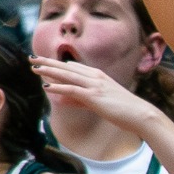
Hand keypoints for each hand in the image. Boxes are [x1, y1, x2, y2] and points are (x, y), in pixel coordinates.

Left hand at [33, 57, 161, 131]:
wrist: (141, 114)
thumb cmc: (124, 110)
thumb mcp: (99, 103)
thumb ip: (79, 100)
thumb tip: (62, 100)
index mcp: (98, 76)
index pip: (73, 67)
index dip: (56, 64)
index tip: (43, 61)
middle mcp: (95, 77)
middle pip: (66, 67)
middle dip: (48, 62)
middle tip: (32, 58)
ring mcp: (94, 86)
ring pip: (67, 75)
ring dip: (49, 71)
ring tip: (34, 68)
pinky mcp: (93, 96)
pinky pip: (72, 90)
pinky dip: (58, 88)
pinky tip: (46, 87)